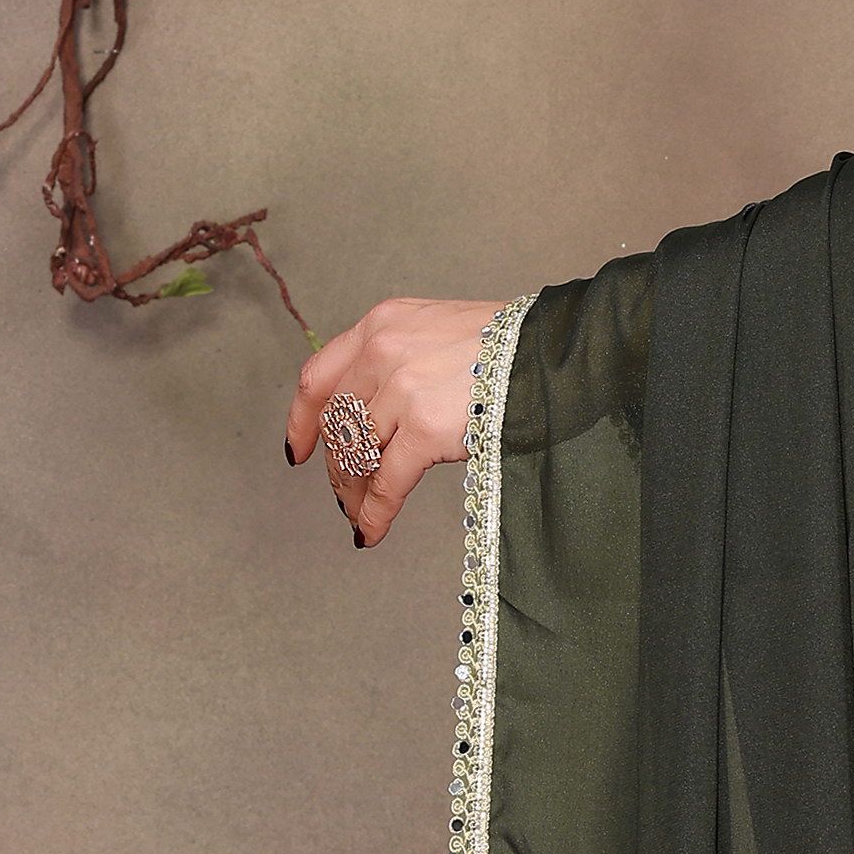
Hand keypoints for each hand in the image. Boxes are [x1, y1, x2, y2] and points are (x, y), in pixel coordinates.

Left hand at [287, 299, 504, 547]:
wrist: (555, 351)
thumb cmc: (512, 346)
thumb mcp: (441, 332)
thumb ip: (404, 358)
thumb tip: (381, 413)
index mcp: (384, 323)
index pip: (319, 377)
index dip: (301, 421)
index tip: (298, 451)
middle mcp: (383, 351)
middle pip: (337, 424)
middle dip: (337, 468)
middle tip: (345, 497)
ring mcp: (402, 388)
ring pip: (356, 455)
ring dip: (354, 494)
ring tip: (360, 517)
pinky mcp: (426, 428)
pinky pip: (386, 482)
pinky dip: (374, 512)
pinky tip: (371, 530)